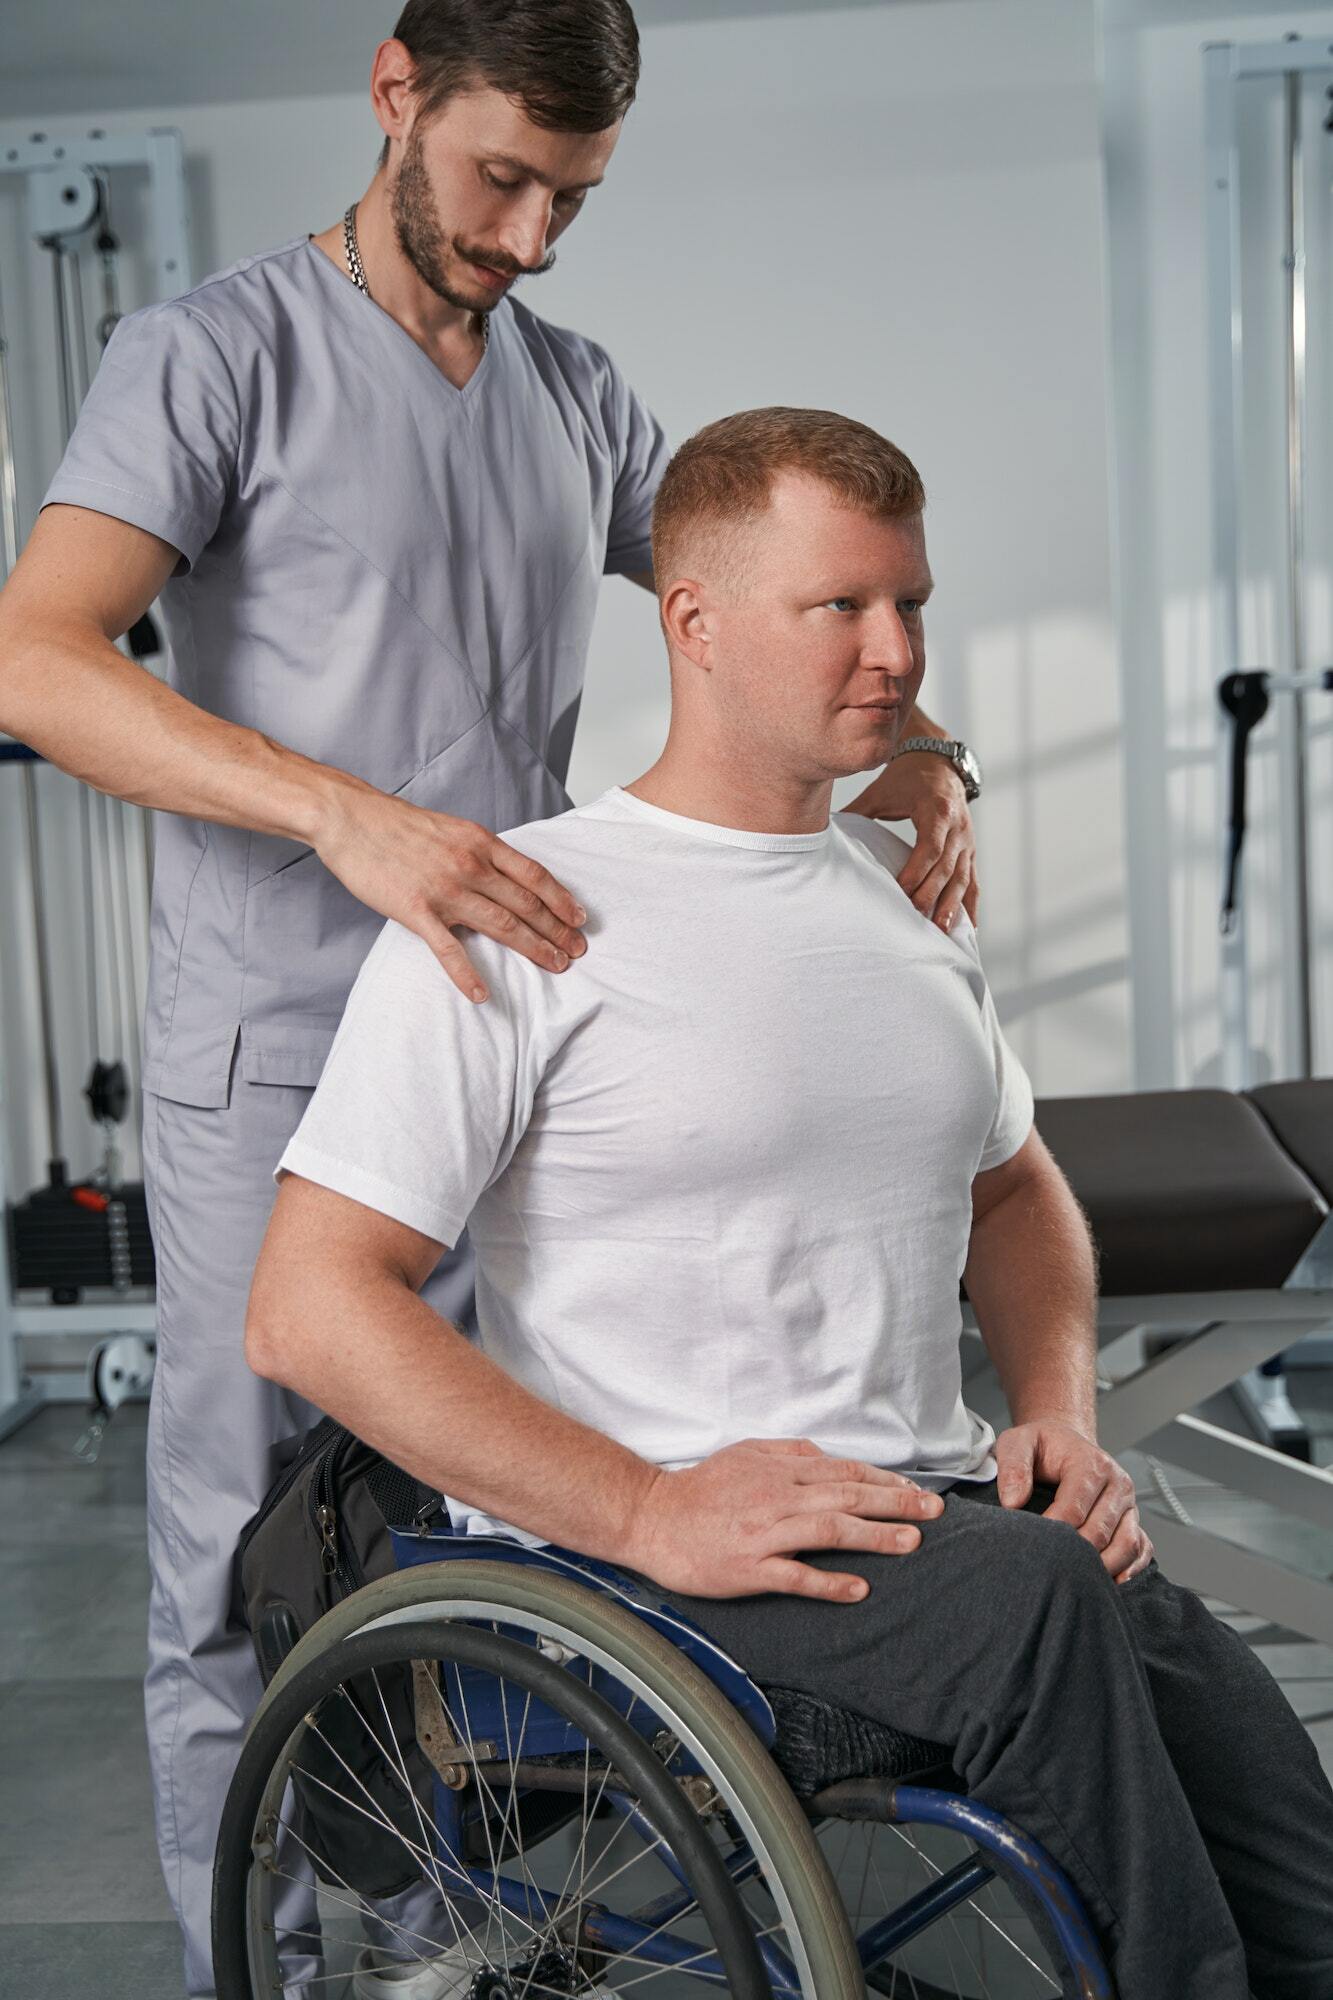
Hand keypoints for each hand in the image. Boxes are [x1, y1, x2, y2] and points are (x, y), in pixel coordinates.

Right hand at [314, 775, 586, 1002]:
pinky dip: (467, 974)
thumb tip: (506, 876)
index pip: (534, 875)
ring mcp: (444, 889)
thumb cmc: (399, 824)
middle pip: (526, 903)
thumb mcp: (452, 828)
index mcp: (480, 843)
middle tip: (578, 951)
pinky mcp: (415, 910)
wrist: (351, 818)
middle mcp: (470, 865)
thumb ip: (480, 852)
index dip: (561, 899)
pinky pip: (447, 949)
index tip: (580, 918)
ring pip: (501, 924)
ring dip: (533, 947)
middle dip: (557, 929)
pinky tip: (483, 994)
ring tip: (555, 965)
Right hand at [624, 1437, 943, 1601]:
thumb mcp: (745, 1454)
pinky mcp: (748, 1567)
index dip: (886, 1481)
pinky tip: (858, 1588)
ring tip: (911, 1544)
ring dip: (874, 1537)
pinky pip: (794, 1575)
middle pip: (848, 1497)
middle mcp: (778, 1497)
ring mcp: (764, 1532)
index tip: (918, 1491)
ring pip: (829, 1530)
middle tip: (935, 1512)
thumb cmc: (699, 1490)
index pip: (845, 1472)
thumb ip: (788, 1452)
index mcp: (780, 1470)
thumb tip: (825, 1454)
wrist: (651, 1517)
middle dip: (897, 1503)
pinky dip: (828, 1582)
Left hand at [841, 753, 977, 931]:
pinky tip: (970, 928)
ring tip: (942, 930)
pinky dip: (971, 904)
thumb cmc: (905, 778)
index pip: (930, 845)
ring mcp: (967, 839)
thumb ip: (856, 814)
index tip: (901, 890)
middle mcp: (957, 825)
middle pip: (947, 865)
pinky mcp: (970, 850)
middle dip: (932, 893)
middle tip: (918, 917)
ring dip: (954, 905)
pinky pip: (973, 879)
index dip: (917, 870)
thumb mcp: (879, 792)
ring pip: (963, 876)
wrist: (937, 760)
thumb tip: (820, 833)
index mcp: (936, 808)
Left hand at [994, 1421, 1153, 1582]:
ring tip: (1074, 1580)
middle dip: (1074, 1554)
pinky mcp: (1133, 1519)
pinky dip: (1130, 1569)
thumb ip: (1012, 1466)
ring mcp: (1129, 1503)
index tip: (1031, 1545)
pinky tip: (1110, 1582)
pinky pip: (1141, 1548)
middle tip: (1048, 1569)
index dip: (1052, 1532)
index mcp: (1090, 1462)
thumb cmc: (1042, 1446)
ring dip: (1103, 1567)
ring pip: (1126, 1544)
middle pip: (1099, 1532)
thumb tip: (1012, 1502)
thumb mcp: (1017, 1443)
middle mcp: (1117, 1482)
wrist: (1065, 1441)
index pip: (1074, 1509)